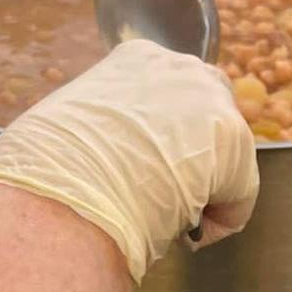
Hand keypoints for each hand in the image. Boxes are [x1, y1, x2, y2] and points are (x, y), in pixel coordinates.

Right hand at [0, 39, 258, 282]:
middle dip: (194, 148)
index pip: (168, 89)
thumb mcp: (72, 125)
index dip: (159, 132)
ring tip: (168, 213)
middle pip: (208, 108)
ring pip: (225, 151)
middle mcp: (182, 68)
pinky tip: (183, 233)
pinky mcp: (237, 147)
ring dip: (205, 182)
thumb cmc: (53, 163)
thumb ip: (101, 126)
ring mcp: (213, 102)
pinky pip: (237, 195)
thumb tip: (104, 156)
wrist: (70, 189)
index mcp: (137, 57)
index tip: (141, 162)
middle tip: (162, 187)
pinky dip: (218, 220)